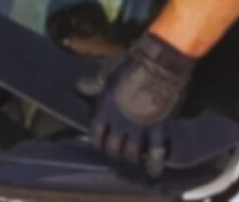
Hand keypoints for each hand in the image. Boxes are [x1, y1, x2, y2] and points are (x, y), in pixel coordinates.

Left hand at [77, 32, 195, 176]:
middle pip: (113, 146)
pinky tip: (154, 172)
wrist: (159, 66)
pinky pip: (156, 150)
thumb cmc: (131, 65)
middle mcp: (120, 123)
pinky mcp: (157, 128)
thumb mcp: (107, 72)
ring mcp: (139, 128)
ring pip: (131, 152)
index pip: (97, 132)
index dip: (97, 141)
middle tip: (116, 154)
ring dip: (130, 158)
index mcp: (106, 110)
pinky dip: (155, 163)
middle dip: (113, 153)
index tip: (98, 145)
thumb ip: (94, 84)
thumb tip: (79, 87)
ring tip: (131, 160)